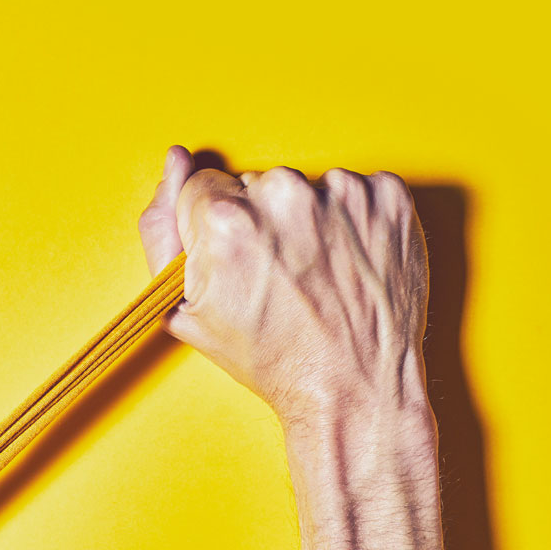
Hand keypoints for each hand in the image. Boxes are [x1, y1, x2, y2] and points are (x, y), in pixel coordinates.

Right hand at [139, 147, 429, 428]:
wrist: (354, 387)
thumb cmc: (273, 358)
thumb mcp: (186, 308)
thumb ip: (162, 230)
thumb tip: (175, 163)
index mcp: (225, 219)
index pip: (206, 186)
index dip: (219, 228)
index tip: (242, 260)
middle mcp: (283, 196)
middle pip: (257, 184)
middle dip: (264, 220)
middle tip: (283, 275)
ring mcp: (342, 193)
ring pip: (307, 186)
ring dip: (312, 219)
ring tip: (319, 272)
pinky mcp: (388, 197)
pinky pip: (357, 190)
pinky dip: (354, 220)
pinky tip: (350, 261)